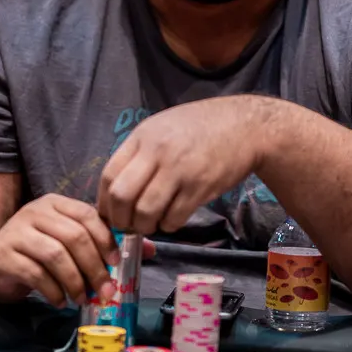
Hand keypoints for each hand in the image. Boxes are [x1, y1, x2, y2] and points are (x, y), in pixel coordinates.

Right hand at [0, 194, 155, 308]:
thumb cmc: (35, 253)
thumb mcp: (68, 243)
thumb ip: (103, 243)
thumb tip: (150, 250)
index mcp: (55, 204)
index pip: (88, 215)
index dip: (106, 239)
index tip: (117, 263)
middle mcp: (35, 212)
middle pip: (74, 236)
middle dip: (95, 267)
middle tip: (107, 291)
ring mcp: (17, 232)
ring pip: (56, 255)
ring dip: (75, 281)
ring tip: (83, 299)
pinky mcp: (3, 255)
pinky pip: (35, 274)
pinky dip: (53, 291)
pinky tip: (60, 301)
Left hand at [97, 96, 267, 234]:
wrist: (246, 125)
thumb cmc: (201, 126)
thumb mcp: (162, 127)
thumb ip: (139, 153)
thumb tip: (117, 190)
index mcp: (143, 136)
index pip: (108, 175)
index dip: (104, 202)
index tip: (111, 214)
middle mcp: (157, 151)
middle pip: (122, 196)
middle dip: (120, 219)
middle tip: (128, 225)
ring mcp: (179, 169)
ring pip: (146, 211)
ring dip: (145, 226)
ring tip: (152, 224)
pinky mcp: (200, 187)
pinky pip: (174, 218)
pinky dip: (168, 225)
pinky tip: (173, 219)